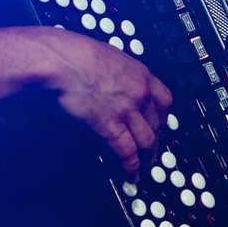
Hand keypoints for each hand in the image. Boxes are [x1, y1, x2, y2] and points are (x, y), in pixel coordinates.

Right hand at [34, 28, 173, 178]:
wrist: (63, 61)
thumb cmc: (76, 53)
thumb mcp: (109, 56)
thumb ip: (119, 73)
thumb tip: (115, 83)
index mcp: (140, 73)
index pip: (164, 100)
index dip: (163, 117)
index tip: (160, 125)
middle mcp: (140, 92)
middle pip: (156, 123)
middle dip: (154, 140)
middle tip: (151, 150)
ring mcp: (128, 110)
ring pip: (146, 140)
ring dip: (147, 157)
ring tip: (144, 166)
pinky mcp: (111, 126)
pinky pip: (127, 151)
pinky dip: (131, 166)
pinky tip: (131, 174)